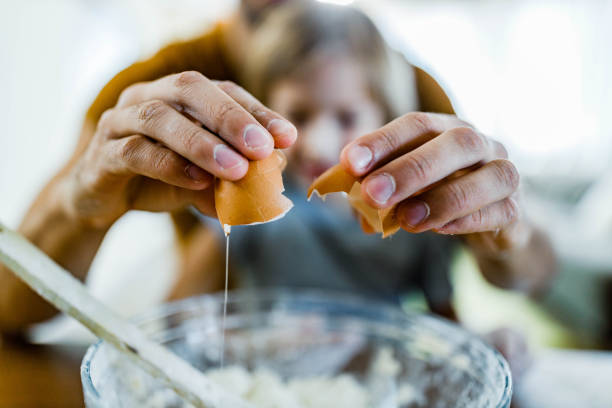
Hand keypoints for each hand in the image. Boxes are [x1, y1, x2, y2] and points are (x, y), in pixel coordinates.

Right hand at [64, 72, 296, 226]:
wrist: (103, 198)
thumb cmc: (159, 178)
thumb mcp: (204, 176)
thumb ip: (234, 173)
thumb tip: (277, 174)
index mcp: (177, 95)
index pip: (222, 91)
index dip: (256, 111)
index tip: (287, 137)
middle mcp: (147, 96)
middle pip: (189, 89)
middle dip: (231, 117)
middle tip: (262, 147)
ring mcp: (120, 121)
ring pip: (159, 118)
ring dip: (202, 143)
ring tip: (236, 169)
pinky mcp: (102, 153)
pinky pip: (134, 152)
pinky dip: (169, 166)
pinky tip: (198, 182)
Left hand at [340, 112, 519, 237]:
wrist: (487, 224)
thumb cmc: (435, 196)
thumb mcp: (402, 190)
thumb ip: (376, 188)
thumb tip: (347, 196)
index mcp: (446, 130)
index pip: (417, 124)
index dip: (383, 141)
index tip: (350, 162)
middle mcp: (481, 144)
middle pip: (456, 143)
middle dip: (410, 168)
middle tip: (372, 194)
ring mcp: (505, 174)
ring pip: (489, 176)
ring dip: (443, 198)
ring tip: (405, 221)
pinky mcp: (516, 210)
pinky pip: (500, 211)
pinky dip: (467, 220)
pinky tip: (439, 230)